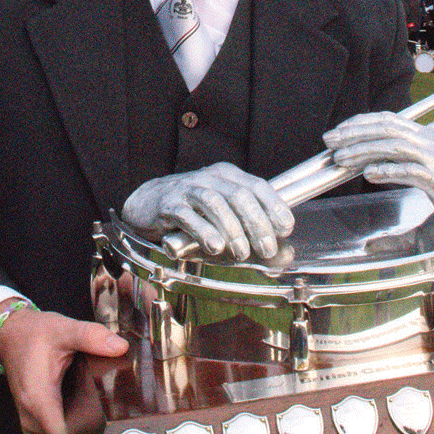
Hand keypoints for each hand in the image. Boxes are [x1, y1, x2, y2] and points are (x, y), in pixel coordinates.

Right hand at [0, 304, 127, 433]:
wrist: (11, 333)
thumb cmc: (34, 333)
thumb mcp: (64, 329)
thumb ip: (92, 337)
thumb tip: (120, 347)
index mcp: (38, 399)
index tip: (111, 433)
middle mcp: (31, 415)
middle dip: (92, 432)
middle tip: (114, 414)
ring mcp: (30, 420)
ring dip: (82, 428)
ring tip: (102, 408)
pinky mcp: (33, 418)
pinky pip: (56, 431)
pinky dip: (72, 423)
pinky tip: (87, 407)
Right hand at [121, 162, 294, 260]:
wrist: (147, 205)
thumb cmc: (192, 212)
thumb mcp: (224, 218)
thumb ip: (252, 235)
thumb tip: (285, 257)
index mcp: (227, 176)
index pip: (257, 186)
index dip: (274, 206)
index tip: (285, 228)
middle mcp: (210, 178)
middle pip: (240, 196)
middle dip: (257, 224)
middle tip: (267, 249)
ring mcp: (188, 189)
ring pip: (215, 203)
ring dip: (233, 230)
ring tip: (242, 253)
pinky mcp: (169, 204)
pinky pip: (188, 216)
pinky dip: (204, 231)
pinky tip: (215, 246)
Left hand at [323, 112, 433, 226]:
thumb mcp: (422, 169)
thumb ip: (397, 164)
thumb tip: (367, 171)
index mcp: (424, 135)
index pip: (387, 119)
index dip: (360, 122)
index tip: (337, 131)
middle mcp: (430, 141)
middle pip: (386, 128)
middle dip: (354, 133)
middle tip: (330, 142)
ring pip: (394, 146)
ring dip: (364, 151)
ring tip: (341, 159)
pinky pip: (411, 171)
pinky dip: (388, 171)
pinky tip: (369, 174)